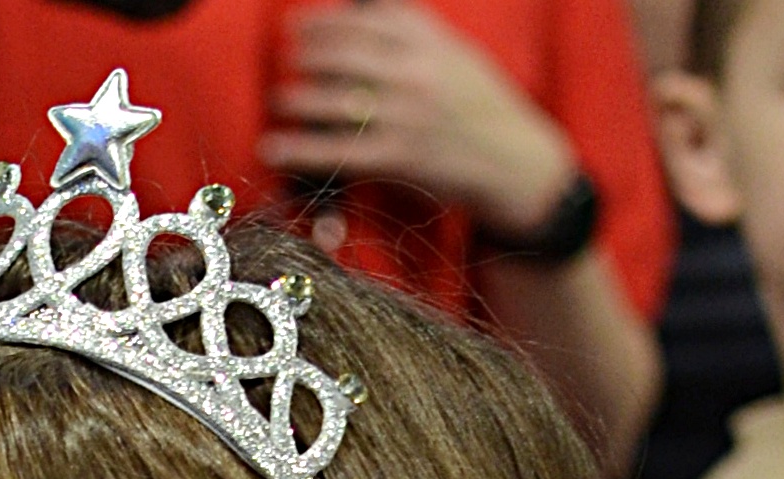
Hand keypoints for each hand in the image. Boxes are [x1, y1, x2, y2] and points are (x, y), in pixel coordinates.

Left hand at [265, 1, 577, 229]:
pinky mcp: (396, 157)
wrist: (512, 159)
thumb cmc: (479, 105)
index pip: (365, 17)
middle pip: (342, 52)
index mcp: (429, 40)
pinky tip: (271, 147)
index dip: (326, 20)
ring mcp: (404, 114)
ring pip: (333, 99)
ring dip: (296, 97)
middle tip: (288, 58)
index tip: (301, 25)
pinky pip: (336, 151)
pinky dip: (298, 149)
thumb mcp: (454, 53)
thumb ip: (413, 31)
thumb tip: (367, 10)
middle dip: (306, 52)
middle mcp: (414, 71)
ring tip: (279, 99)